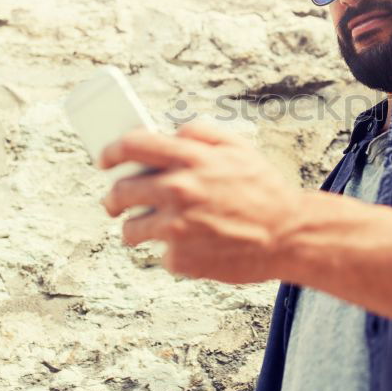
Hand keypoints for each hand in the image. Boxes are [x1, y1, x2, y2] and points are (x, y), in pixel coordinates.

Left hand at [98, 118, 303, 283]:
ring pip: (131, 229)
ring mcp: (177, 227)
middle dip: (113, 199)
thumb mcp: (239, 149)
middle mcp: (178, 190)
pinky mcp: (181, 258)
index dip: (110, 152)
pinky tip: (198, 246)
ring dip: (137, 229)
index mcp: (191, 159)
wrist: (288, 236)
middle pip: (120, 191)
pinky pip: (161, 254)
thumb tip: (173, 132)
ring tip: (156, 230)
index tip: (104, 160)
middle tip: (115, 204)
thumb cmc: (265, 191)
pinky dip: (174, 252)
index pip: (131, 146)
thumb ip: (203, 133)